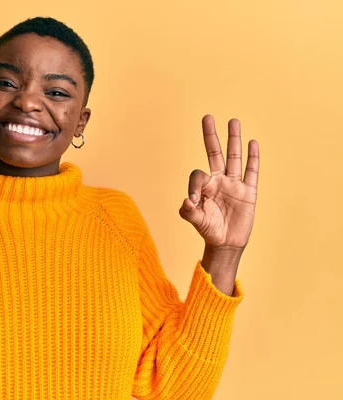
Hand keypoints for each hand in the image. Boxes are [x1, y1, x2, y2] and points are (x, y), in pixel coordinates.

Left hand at [179, 115, 259, 251]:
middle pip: (215, 153)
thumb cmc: (209, 230)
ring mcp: (234, 184)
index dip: (193, 186)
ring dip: (233, 140)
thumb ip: (189, 212)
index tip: (192, 201)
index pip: (198, 175)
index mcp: (204, 186)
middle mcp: (219, 180)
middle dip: (211, 136)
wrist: (226, 243)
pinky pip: (251, 172)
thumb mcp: (196, 221)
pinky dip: (252, 158)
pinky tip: (252, 142)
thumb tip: (186, 202)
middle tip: (207, 117)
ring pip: (234, 157)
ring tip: (233, 121)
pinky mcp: (248, 192)